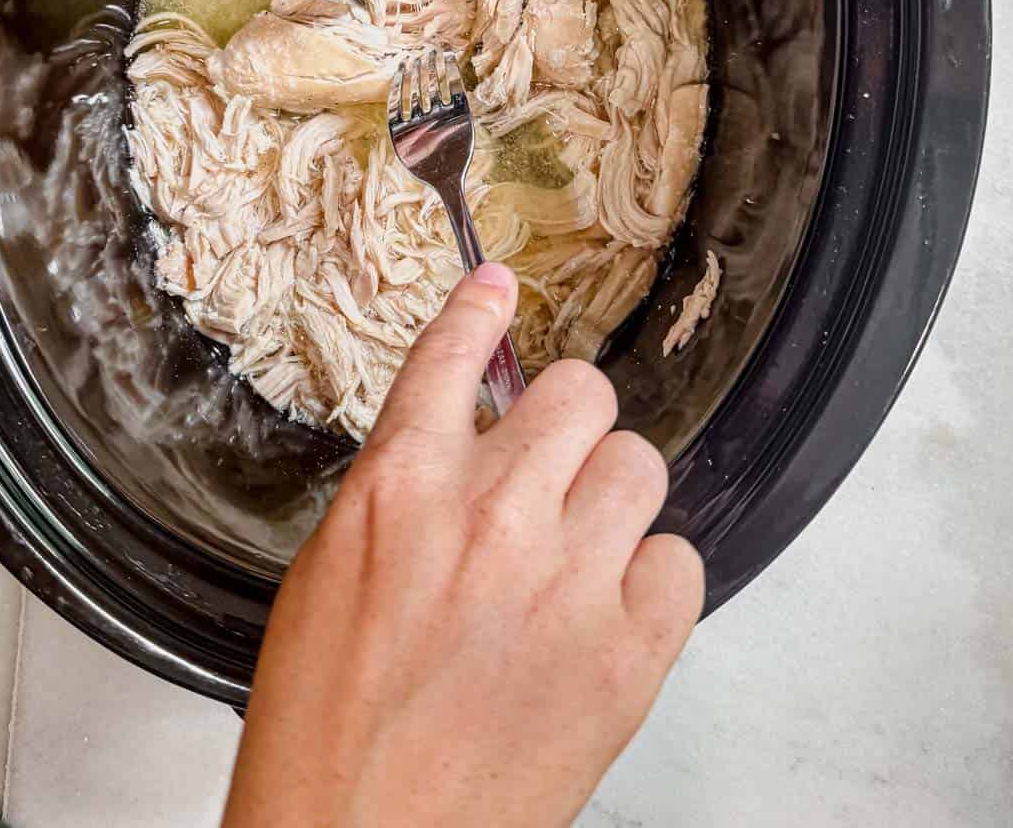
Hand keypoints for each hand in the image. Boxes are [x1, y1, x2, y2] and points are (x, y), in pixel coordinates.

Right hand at [225, 263, 703, 827]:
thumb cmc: (329, 725)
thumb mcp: (332, 573)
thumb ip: (402, 490)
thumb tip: (455, 442)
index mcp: (400, 487)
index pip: (452, 355)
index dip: (480, 312)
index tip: (500, 287)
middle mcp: (490, 514)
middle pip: (579, 393)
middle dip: (564, 424)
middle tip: (550, 466)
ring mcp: (566, 580)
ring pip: (640, 463)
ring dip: (611, 494)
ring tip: (579, 545)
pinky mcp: (626, 654)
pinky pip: (682, 560)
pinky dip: (652, 579)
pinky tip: (608, 609)